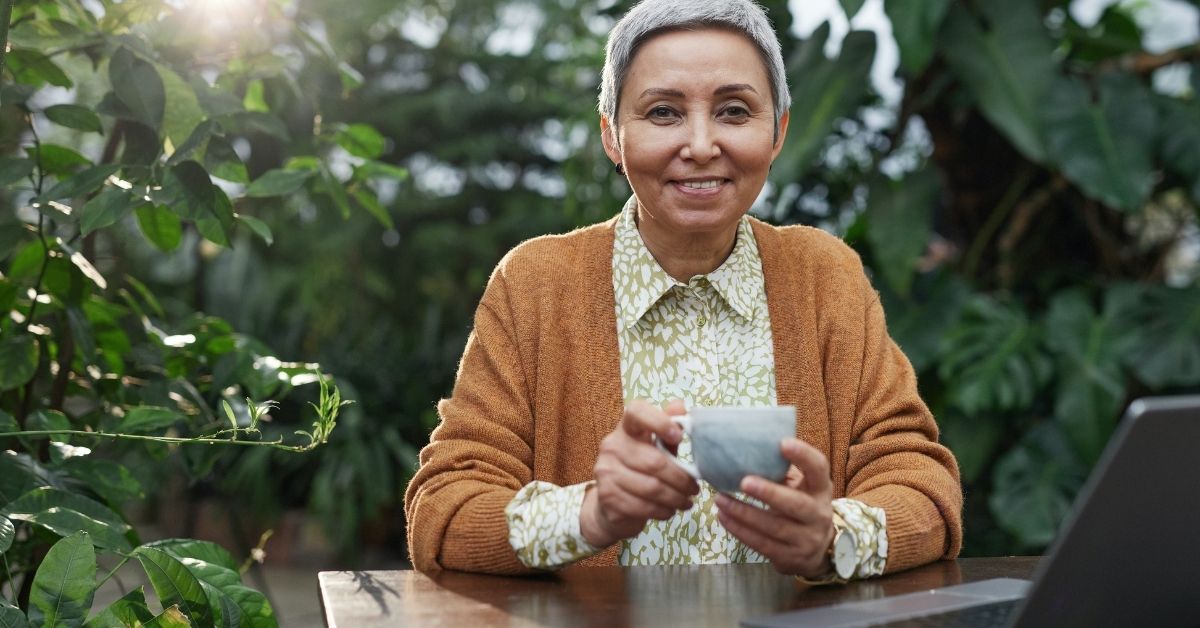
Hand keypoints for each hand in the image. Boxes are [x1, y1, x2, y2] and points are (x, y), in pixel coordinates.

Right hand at [580, 399, 700, 547]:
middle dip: (681, 479)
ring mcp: (606, 472)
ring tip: (686, 502)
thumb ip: (669, 428)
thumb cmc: (639, 469)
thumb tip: (680, 405)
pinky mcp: (607, 497)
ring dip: (675, 498)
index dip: (659, 421)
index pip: (637, 413)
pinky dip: (663, 511)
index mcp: (626, 428)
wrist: (611, 503)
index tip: (679, 437)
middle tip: (694, 489)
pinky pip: (643, 506)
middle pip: (655, 462)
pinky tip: (669, 510)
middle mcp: (611, 446)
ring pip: (652, 488)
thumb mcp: (656, 446)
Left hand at [714, 438, 835, 577]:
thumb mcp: (802, 487)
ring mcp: (807, 539)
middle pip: (796, 504)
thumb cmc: (801, 505)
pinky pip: (762, 544)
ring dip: (743, 513)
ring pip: (774, 527)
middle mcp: (819, 514)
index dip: (803, 455)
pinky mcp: (791, 557)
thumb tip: (745, 447)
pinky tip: (723, 517)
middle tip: (744, 482)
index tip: (783, 443)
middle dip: (769, 493)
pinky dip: (740, 530)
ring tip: (720, 499)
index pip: (819, 468)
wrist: (819, 549)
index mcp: (821, 488)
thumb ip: (782, 469)